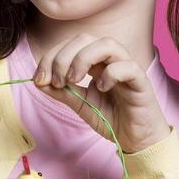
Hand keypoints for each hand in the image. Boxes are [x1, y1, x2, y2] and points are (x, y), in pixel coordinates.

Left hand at [31, 34, 173, 154]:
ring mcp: (127, 68)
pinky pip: (127, 67)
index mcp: (95, 62)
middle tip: (57, 81)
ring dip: (83, 59)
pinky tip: (102, 89)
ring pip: (108, 44)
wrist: (135, 140)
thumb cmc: (112, 118)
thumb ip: (62, 92)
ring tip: (74, 80)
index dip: (51, 57)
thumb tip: (38, 81)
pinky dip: (110, 74)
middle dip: (63, 57)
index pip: (71, 45)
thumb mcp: (80, 105)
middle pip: (85, 39)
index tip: (39, 79)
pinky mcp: (141, 82)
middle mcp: (111, 60)